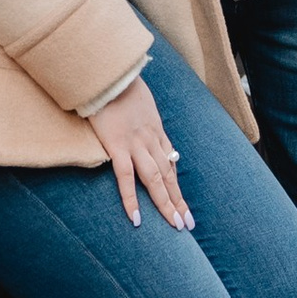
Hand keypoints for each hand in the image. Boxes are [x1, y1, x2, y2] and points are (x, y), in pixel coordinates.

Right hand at [86, 74, 194, 231]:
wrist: (109, 72)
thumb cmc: (119, 83)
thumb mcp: (138, 99)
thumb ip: (139, 113)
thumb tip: (136, 119)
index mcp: (155, 129)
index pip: (169, 162)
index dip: (175, 184)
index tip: (181, 202)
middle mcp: (150, 139)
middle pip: (168, 175)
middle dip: (178, 200)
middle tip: (187, 224)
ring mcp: (136, 143)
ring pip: (155, 179)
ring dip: (166, 204)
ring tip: (175, 225)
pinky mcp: (117, 145)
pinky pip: (126, 177)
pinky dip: (131, 199)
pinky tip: (137, 218)